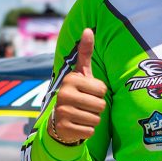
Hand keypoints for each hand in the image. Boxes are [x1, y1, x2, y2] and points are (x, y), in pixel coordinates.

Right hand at [51, 29, 106, 143]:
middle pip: (101, 105)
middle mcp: (64, 94)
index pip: (102, 89)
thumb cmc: (76, 93)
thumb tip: (88, 29)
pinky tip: (77, 125)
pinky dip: (87, 130)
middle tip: (85, 106)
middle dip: (97, 108)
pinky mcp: (64, 128)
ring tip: (81, 115)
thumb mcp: (81, 73)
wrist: (59, 121)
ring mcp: (62, 112)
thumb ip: (85, 52)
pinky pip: (90, 131)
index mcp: (71, 80)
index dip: (98, 93)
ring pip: (96, 119)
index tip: (87, 92)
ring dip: (92, 119)